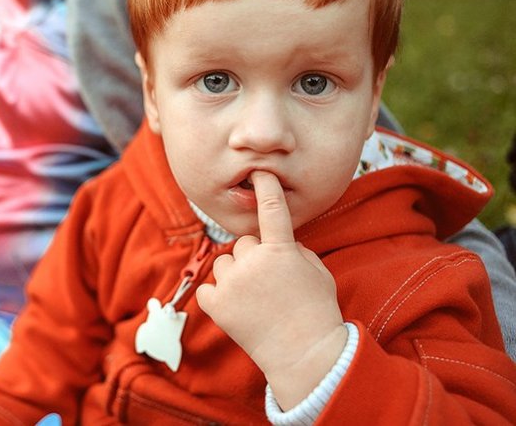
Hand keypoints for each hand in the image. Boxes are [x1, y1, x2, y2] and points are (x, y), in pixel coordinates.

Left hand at [195, 170, 346, 408]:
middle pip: (243, 244)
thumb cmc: (317, 313)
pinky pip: (208, 287)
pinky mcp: (216, 303)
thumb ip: (296, 251)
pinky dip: (218, 297)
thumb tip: (279, 243)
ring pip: (224, 263)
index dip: (266, 188)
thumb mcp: (318, 273)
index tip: (259, 172)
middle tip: (270, 285)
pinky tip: (238, 310)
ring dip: (235, 276)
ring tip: (255, 300)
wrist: (305, 355)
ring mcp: (232, 282)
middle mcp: (253, 261)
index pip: (272, 210)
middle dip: (253, 258)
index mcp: (282, 250)